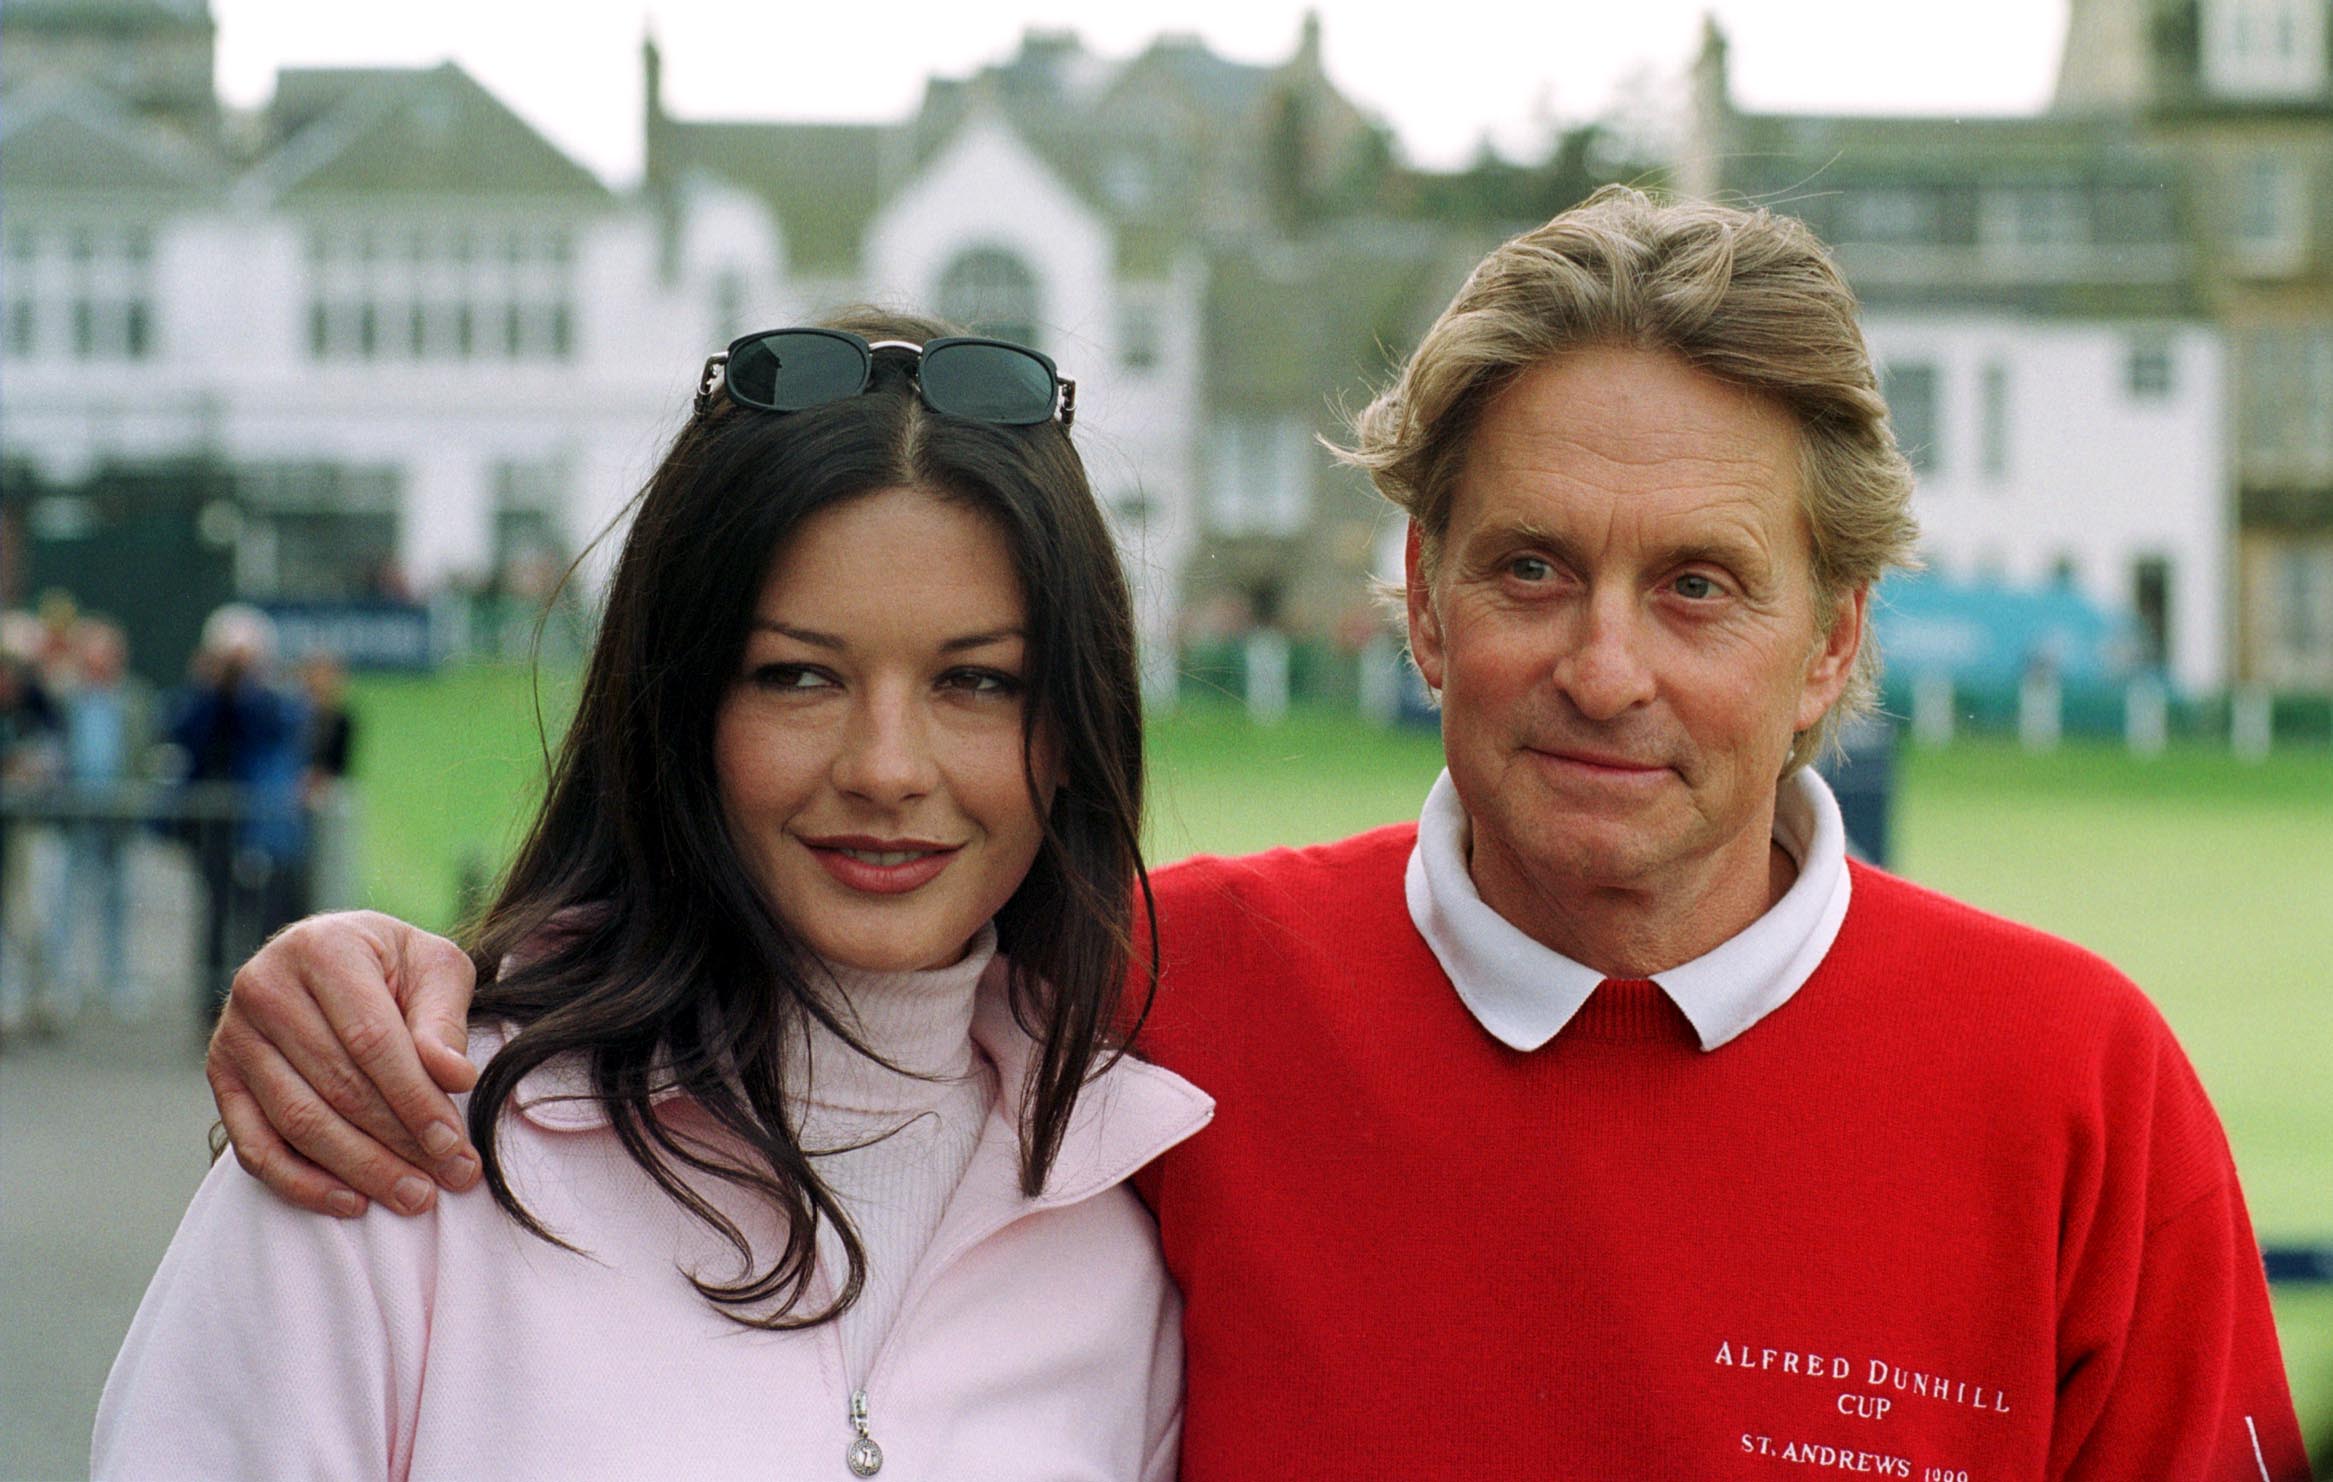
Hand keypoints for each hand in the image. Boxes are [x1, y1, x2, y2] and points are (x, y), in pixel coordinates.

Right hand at [207, 911, 480, 1217]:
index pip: (371, 1041)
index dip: (415, 1098)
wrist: (334, 955)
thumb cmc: (395, 966)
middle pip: (336, 1086)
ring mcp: (234, 1035)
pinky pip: (255, 1146)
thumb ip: (442, 1020)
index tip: (455, 1144)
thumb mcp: (434, 968)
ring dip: (360, 1169)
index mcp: (322, 950)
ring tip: (414, 1196)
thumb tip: (455, 1078)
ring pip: (299, 1122)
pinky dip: (302, 1183)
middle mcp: (265, 988)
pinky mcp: (221, 1076)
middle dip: (399, 1142)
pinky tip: (352, 1202)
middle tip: (451, 1178)